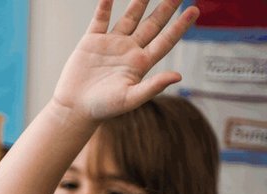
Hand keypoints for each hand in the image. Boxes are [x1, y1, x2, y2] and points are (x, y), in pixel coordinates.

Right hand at [52, 0, 196, 122]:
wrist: (74, 108)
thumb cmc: (103, 108)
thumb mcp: (130, 99)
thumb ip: (153, 86)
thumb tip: (178, 76)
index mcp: (141, 63)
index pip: (165, 40)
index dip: (180, 26)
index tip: (194, 10)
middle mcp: (129, 50)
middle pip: (152, 24)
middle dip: (166, 8)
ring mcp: (111, 44)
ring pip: (129, 18)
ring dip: (139, 2)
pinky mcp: (91, 42)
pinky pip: (100, 20)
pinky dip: (104, 7)